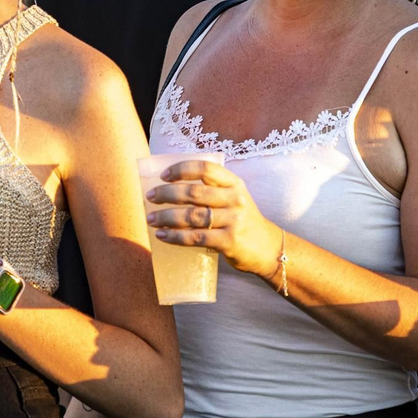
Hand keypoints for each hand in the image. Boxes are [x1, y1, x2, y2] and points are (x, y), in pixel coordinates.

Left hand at [144, 160, 282, 280]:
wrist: (267, 248)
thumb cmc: (242, 221)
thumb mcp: (234, 198)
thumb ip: (211, 191)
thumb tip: (170, 188)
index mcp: (234, 183)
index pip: (205, 168)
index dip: (181, 169)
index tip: (163, 176)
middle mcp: (236, 199)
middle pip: (194, 192)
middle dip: (167, 194)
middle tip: (150, 197)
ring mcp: (233, 220)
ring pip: (192, 216)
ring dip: (166, 217)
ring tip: (151, 219)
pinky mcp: (229, 241)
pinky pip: (196, 237)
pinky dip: (175, 236)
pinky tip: (162, 235)